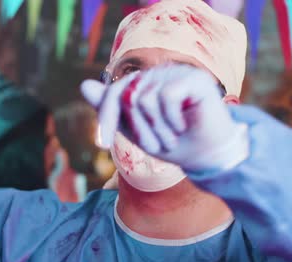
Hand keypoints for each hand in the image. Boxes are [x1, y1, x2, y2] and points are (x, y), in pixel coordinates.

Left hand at [81, 64, 248, 172]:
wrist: (208, 157)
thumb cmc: (174, 144)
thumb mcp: (135, 131)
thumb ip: (111, 109)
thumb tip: (83, 84)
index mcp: (145, 84)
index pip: (114, 93)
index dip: (106, 118)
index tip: (103, 145)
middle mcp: (159, 74)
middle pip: (127, 96)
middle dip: (137, 129)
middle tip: (155, 145)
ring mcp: (177, 73)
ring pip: (145, 98)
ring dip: (157, 129)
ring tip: (171, 138)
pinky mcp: (195, 78)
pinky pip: (166, 96)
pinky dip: (171, 120)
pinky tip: (182, 126)